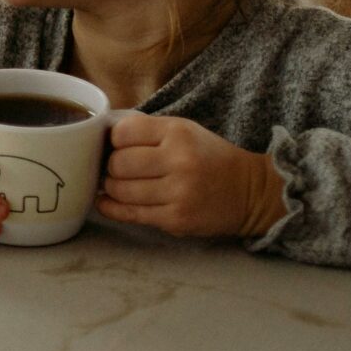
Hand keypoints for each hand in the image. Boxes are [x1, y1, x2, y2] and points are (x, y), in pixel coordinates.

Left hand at [96, 112, 286, 238]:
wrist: (249, 192)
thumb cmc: (208, 157)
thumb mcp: (183, 130)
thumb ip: (146, 130)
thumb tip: (101, 138)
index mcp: (178, 133)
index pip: (123, 133)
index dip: (114, 141)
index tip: (118, 147)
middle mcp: (179, 161)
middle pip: (118, 163)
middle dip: (111, 167)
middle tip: (116, 170)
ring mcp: (178, 193)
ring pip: (120, 190)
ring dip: (111, 188)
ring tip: (119, 185)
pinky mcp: (176, 220)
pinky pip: (130, 214)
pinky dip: (112, 208)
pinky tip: (107, 202)